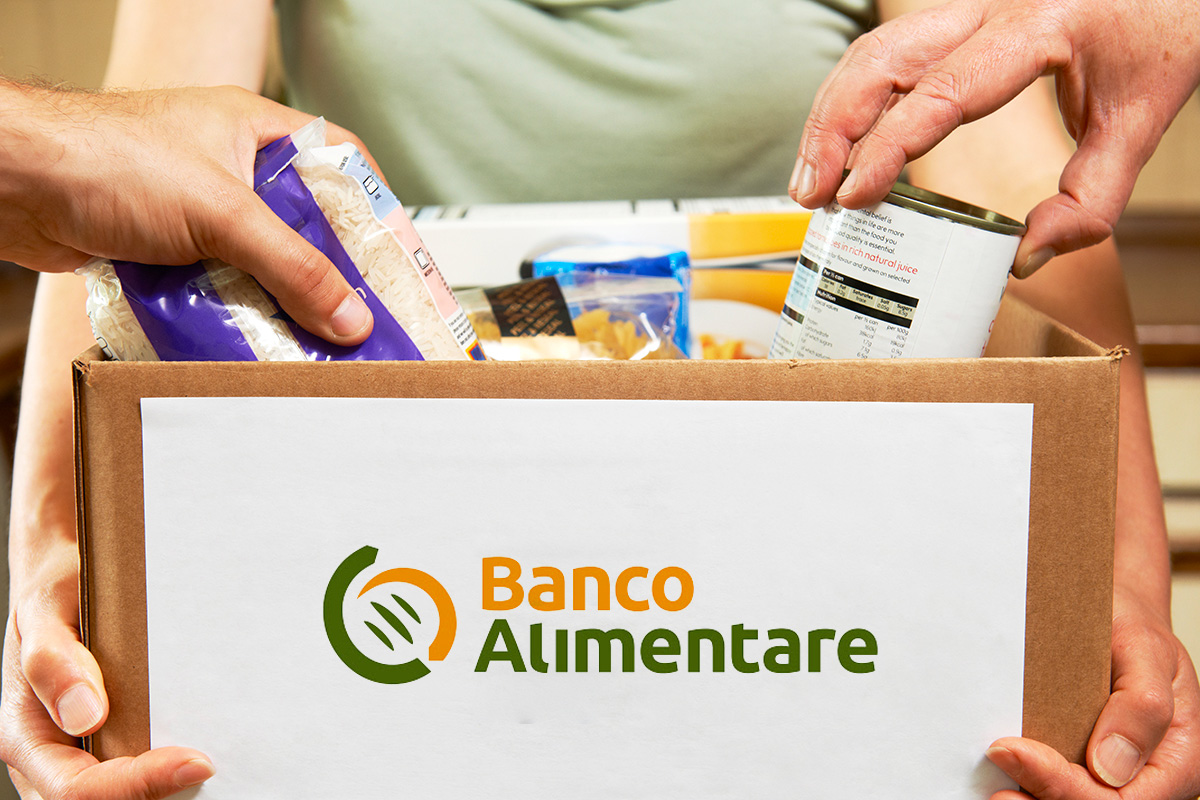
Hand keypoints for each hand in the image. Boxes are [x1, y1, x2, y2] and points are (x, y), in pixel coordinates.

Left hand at [0, 80, 376, 343]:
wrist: (15, 185)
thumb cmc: (101, 156)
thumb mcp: (222, 213)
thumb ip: (293, 267)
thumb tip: (349, 316)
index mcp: (256, 133)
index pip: (339, 166)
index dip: (374, 208)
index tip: (397, 256)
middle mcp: (232, 170)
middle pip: (304, 227)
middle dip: (329, 272)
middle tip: (360, 312)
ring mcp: (200, 212)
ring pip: (263, 263)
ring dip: (281, 300)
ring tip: (312, 337)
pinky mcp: (171, 249)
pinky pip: (224, 287)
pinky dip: (238, 313)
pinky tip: (251, 337)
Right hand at [0, 541, 211, 798]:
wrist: (66, 574)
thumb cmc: (55, 589)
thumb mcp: (46, 608)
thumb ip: (53, 660)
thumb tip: (84, 715)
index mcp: (24, 733)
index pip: (76, 789)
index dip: (136, 784)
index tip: (196, 762)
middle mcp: (49, 755)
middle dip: (155, 792)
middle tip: (211, 764)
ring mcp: (78, 754)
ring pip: (118, 796)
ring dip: (164, 787)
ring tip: (210, 761)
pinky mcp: (108, 742)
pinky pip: (133, 768)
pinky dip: (167, 770)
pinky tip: (202, 748)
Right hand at [789, 0, 1199, 276]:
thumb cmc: (1163, 33)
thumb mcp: (1143, 121)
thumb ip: (1092, 197)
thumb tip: (1027, 258)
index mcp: (1035, 28)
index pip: (939, 93)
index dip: (886, 148)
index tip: (854, 197)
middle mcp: (990, 7)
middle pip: (882, 60)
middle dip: (834, 130)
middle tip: (812, 195)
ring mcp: (969, 5)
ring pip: (873, 51)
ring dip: (831, 115)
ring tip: (810, 178)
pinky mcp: (960, 16)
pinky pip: (888, 50)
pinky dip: (852, 97)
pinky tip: (838, 143)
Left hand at [985, 586, 1199, 798]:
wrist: (1113, 611)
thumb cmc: (1132, 628)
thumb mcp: (1146, 650)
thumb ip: (1142, 707)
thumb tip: (1109, 767)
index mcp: (1176, 759)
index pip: (1122, 799)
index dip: (1065, 787)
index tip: (1013, 752)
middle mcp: (1147, 775)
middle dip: (1043, 797)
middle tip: (995, 784)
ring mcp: (1114, 773)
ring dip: (1034, 797)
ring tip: (995, 788)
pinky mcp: (1083, 762)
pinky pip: (1061, 781)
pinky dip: (1031, 781)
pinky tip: (1003, 773)